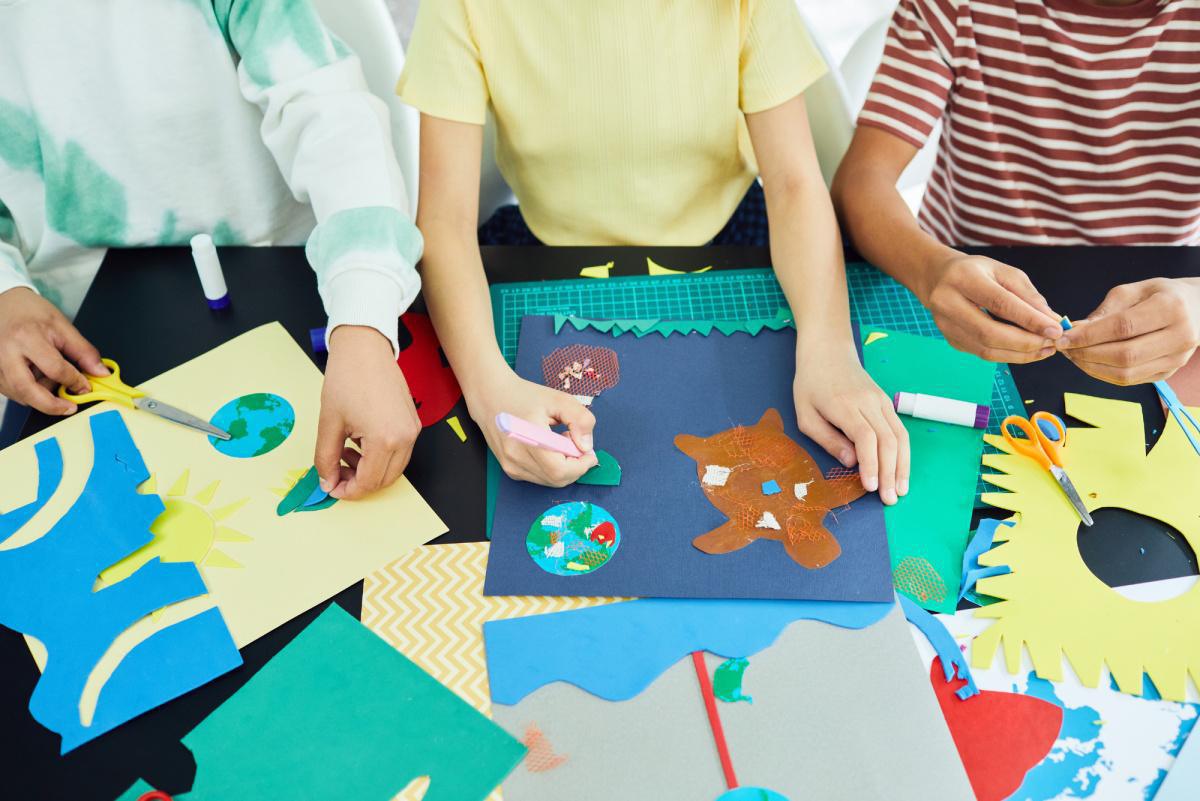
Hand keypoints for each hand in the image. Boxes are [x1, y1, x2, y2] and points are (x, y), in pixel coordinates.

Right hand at [0, 287, 106, 414]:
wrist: (2, 302)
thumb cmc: (30, 311)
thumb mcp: (62, 326)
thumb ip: (83, 352)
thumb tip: (100, 373)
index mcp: (26, 337)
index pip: (55, 369)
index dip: (75, 381)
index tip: (86, 386)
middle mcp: (5, 353)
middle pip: (27, 390)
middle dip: (51, 405)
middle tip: (68, 407)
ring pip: (18, 394)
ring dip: (39, 397)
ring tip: (50, 380)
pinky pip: (10, 391)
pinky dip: (26, 392)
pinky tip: (35, 378)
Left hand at [315, 325, 420, 499]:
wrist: (365, 348)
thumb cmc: (347, 378)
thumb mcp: (329, 423)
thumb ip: (326, 458)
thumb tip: (326, 482)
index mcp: (385, 440)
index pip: (369, 482)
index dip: (348, 491)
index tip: (331, 487)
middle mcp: (405, 438)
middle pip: (385, 480)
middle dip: (359, 483)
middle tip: (335, 473)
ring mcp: (413, 430)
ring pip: (394, 468)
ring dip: (370, 470)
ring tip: (346, 453)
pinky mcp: (413, 423)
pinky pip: (400, 452)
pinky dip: (381, 457)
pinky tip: (361, 443)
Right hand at [467, 367, 598, 486]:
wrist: (491, 397)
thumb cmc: (525, 396)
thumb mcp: (559, 399)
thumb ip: (579, 420)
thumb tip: (586, 446)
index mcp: (528, 438)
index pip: (560, 470)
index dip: (581, 465)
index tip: (590, 452)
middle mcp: (516, 457)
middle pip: (557, 479)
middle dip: (575, 467)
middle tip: (576, 444)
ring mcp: (511, 466)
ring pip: (549, 481)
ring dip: (564, 467)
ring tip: (561, 442)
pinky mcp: (510, 470)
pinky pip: (539, 478)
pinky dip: (551, 468)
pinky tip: (549, 449)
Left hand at [794, 344, 909, 504]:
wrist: (828, 351)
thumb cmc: (811, 385)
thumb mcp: (805, 414)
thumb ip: (827, 439)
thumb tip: (851, 462)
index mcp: (844, 406)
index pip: (865, 438)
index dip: (871, 464)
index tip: (871, 487)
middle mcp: (868, 403)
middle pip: (887, 440)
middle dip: (891, 472)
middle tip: (890, 499)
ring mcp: (880, 401)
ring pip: (899, 435)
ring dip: (903, 465)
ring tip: (901, 490)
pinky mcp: (886, 402)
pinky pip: (900, 429)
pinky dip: (904, 452)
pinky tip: (902, 470)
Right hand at [920, 253, 1062, 362]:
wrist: (937, 278)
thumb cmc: (975, 272)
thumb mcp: (1003, 272)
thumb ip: (1028, 296)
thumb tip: (1052, 321)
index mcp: (963, 279)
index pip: (999, 303)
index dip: (1029, 319)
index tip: (1056, 330)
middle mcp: (948, 303)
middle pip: (990, 333)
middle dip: (1025, 342)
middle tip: (1052, 343)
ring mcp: (946, 325)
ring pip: (986, 349)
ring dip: (1020, 354)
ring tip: (1044, 349)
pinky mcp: (951, 340)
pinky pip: (983, 353)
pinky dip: (1008, 355)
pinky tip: (1026, 350)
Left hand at [1058, 278, 1199, 385]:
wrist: (1198, 309)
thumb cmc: (1162, 295)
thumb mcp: (1134, 291)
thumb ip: (1105, 311)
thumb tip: (1075, 330)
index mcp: (1170, 308)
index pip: (1123, 327)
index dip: (1089, 335)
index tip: (1063, 337)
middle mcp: (1178, 337)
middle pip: (1124, 355)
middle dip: (1087, 354)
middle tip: (1064, 348)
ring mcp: (1176, 359)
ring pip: (1126, 373)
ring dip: (1092, 367)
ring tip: (1073, 355)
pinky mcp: (1168, 373)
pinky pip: (1130, 380)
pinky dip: (1103, 374)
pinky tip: (1089, 363)